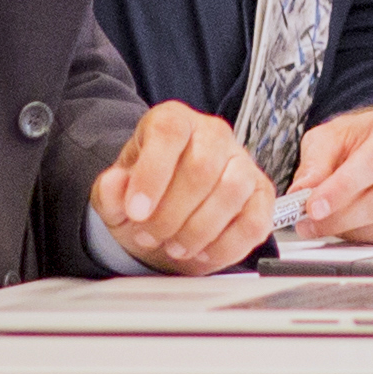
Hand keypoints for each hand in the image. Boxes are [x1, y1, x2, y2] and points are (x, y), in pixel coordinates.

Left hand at [91, 102, 273, 274]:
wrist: (166, 219)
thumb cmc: (144, 200)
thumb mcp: (114, 197)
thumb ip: (109, 191)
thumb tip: (114, 184)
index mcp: (174, 121)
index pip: (170, 132)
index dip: (152, 174)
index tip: (136, 211)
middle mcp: (213, 134)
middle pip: (202, 167)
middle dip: (171, 213)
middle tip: (150, 235)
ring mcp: (242, 163)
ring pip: (232, 191)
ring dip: (197, 230)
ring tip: (174, 246)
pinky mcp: (262, 195)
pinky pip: (254, 221)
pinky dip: (225, 246)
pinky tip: (201, 252)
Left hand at [287, 106, 372, 245]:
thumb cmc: (365, 141)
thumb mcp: (333, 139)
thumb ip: (315, 163)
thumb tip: (302, 192)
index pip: (372, 163)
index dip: (340, 190)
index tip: (313, 208)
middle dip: (343, 219)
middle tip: (314, 225)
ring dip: (363, 234)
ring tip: (339, 226)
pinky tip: (370, 229)